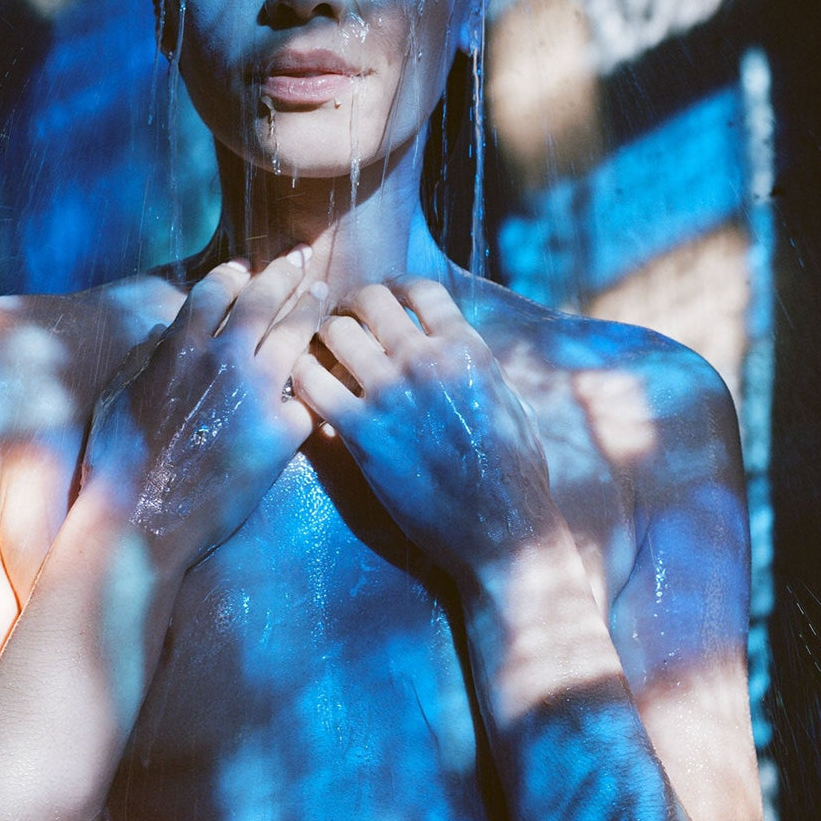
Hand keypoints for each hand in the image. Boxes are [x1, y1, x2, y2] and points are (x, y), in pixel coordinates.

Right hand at [83, 252, 320, 572]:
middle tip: (303, 258)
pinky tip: (327, 378)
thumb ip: (145, 357)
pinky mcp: (281, 433)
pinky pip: (306, 400)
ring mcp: (256, 394)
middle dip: (285, 273)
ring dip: (311, 310)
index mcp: (180, 348)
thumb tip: (166, 332)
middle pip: (264, 300)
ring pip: (296, 336)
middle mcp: (222, 360)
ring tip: (323, 295)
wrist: (142, 521)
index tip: (247, 268)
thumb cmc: (118, 463)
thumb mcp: (118, 395)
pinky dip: (312, 389)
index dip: (235, 274)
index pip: (216, 290)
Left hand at [291, 278, 554, 585]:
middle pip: (370, 300)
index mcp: (467, 349)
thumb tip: (451, 340)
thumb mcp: (507, 399)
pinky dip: (304, 378)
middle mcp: (427, 361)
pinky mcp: (362, 434)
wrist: (503, 531)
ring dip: (324, 338)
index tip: (383, 299)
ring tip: (322, 352)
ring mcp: (391, 395)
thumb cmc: (515, 471)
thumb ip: (473, 363)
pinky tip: (309, 388)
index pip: (418, 290)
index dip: (395, 288)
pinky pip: (312, 384)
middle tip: (343, 320)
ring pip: (334, 333)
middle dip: (352, 305)